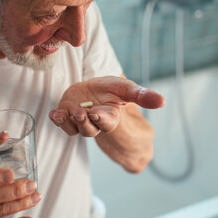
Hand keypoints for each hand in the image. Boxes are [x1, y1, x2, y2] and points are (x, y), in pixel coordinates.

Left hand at [49, 76, 163, 136]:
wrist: (94, 88)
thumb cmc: (112, 90)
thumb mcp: (127, 89)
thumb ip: (142, 96)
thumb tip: (163, 101)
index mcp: (110, 117)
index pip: (106, 122)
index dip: (101, 119)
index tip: (97, 114)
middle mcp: (94, 122)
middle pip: (89, 129)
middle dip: (84, 122)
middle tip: (81, 113)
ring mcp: (79, 120)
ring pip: (74, 129)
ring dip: (68, 122)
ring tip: (64, 113)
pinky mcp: (67, 115)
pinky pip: (62, 122)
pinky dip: (57, 119)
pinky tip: (54, 114)